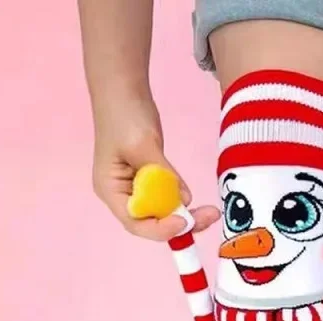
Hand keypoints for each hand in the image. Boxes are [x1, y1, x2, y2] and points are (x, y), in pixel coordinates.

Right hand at [92, 93, 219, 239]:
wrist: (124, 89)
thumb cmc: (124, 114)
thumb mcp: (143, 145)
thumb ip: (163, 175)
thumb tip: (184, 200)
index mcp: (111, 190)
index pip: (135, 222)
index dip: (161, 228)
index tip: (184, 221)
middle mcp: (123, 196)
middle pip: (152, 223)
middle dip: (181, 225)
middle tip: (208, 217)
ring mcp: (138, 190)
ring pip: (164, 215)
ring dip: (188, 217)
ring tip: (211, 213)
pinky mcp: (152, 182)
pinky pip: (169, 201)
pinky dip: (185, 204)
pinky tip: (202, 205)